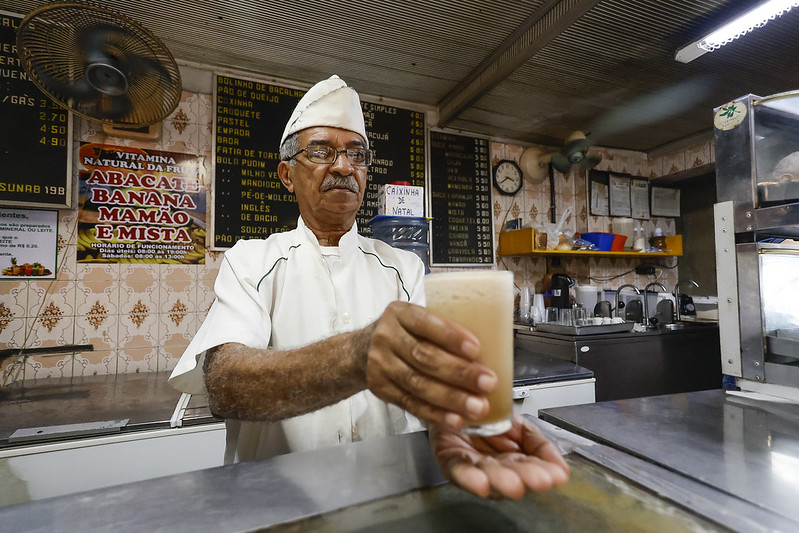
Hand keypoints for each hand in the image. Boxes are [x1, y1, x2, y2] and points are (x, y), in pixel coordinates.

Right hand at [364, 301, 496, 429]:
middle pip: (424, 357)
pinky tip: (455, 419)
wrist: (360, 351)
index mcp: (400, 314)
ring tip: (477, 406)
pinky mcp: (381, 389)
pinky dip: (435, 414)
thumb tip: (493, 347)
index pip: (426, 323)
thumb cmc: (403, 334)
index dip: (451, 337)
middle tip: (488, 383)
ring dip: (451, 398)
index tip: (477, 349)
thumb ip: (442, 329)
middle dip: (459, 373)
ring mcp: (381, 364)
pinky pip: (411, 404)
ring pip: (418, 384)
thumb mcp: (415, 320)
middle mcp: (387, 337)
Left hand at [429, 414, 569, 499]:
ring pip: (487, 476)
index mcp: (512, 462)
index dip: (543, 473)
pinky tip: (482, 483)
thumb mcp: (522, 426)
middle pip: (510, 476)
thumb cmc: (487, 416)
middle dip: (525, 479)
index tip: (556, 476)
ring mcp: (471, 465)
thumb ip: (541, 446)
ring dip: (502, 481)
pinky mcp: (449, 459)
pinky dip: (470, 479)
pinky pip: (459, 470)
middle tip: (539, 480)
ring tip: (515, 484)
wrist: (458, 399)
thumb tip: (561, 467)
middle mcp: (493, 468)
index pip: (530, 470)